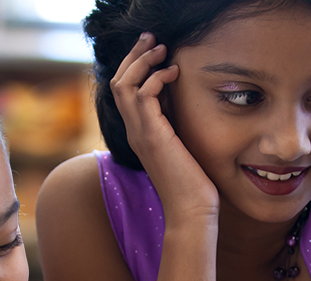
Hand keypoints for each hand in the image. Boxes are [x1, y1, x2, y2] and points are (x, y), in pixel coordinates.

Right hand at [110, 33, 218, 221]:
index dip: (134, 67)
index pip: (124, 91)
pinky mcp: (153, 136)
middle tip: (151, 38)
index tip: (152, 51)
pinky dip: (156, 78)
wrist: (191, 211)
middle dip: (133, 56)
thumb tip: (180, 100)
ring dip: (142, 61)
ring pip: (125, 85)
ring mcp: (141, 133)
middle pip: (118, 82)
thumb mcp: (182, 146)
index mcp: (139, 132)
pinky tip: (174, 73)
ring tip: (162, 49)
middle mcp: (135, 131)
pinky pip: (143, 96)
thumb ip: (175, 124)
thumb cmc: (192, 184)